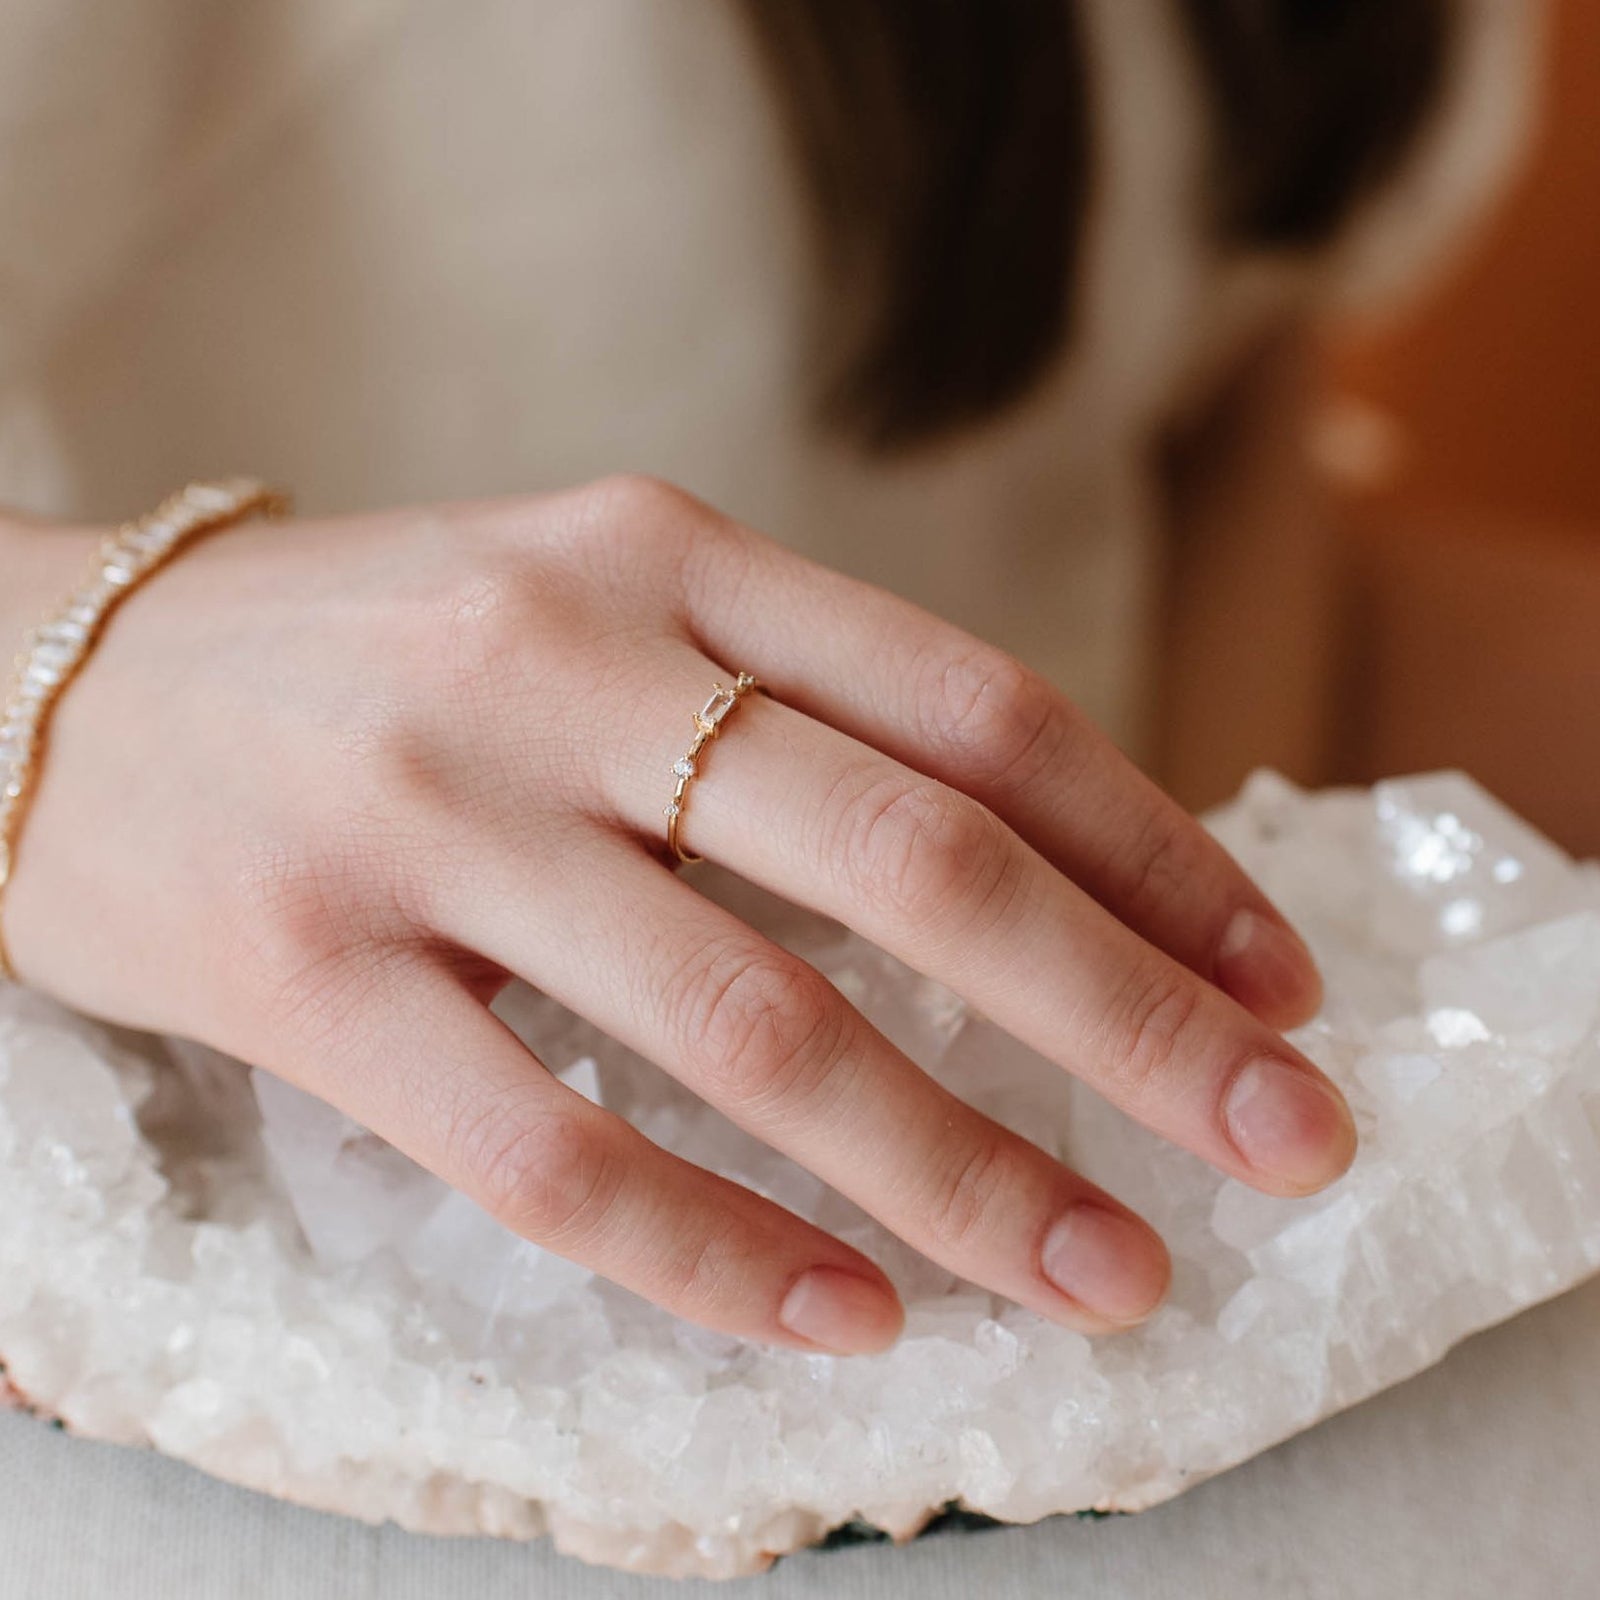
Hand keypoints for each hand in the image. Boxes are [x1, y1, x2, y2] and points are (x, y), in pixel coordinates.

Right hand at [1, 477, 1350, 1352]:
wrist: (59, 674)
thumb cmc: (380, 652)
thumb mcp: (596, 607)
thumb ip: (785, 707)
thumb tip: (1026, 865)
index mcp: (663, 556)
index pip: (973, 709)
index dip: (1153, 850)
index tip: (1269, 972)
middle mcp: (563, 665)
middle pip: (916, 864)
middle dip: (1131, 1021)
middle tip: (1281, 1141)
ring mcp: (428, 817)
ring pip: (751, 1029)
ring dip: (956, 1171)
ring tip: (1099, 1272)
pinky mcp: (304, 967)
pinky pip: (547, 1149)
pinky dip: (713, 1251)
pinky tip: (843, 1321)